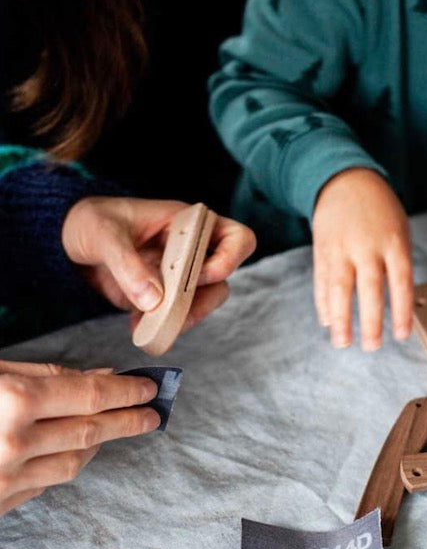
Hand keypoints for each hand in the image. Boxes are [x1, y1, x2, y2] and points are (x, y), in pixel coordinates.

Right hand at [0, 360, 159, 516]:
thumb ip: (45, 374)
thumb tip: (101, 376)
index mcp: (14, 400)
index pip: (91, 395)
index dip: (126, 392)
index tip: (149, 388)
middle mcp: (14, 441)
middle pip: (91, 431)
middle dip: (128, 421)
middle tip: (153, 414)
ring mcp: (5, 478)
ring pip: (74, 462)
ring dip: (101, 443)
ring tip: (116, 428)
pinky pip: (45, 483)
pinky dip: (67, 463)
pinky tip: (76, 450)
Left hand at [62, 196, 255, 333]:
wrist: (65, 242)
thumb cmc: (91, 222)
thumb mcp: (104, 235)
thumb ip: (128, 265)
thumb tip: (153, 299)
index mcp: (190, 222)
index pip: (238, 238)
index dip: (229, 259)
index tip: (199, 273)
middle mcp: (193, 249)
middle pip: (224, 278)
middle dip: (201, 299)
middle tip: (173, 310)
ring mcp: (181, 274)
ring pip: (205, 301)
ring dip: (183, 317)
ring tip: (150, 324)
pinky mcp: (165, 295)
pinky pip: (178, 315)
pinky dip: (163, 326)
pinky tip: (138, 326)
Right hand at [311, 168, 412, 349]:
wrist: (345, 180)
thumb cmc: (380, 211)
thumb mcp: (399, 231)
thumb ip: (397, 265)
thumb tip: (397, 306)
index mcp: (393, 241)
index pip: (400, 280)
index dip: (401, 310)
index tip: (401, 335)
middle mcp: (366, 245)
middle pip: (369, 287)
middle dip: (370, 320)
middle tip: (372, 347)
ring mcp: (341, 248)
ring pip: (340, 287)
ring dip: (340, 318)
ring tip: (342, 342)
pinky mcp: (322, 250)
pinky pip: (322, 281)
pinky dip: (323, 303)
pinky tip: (327, 321)